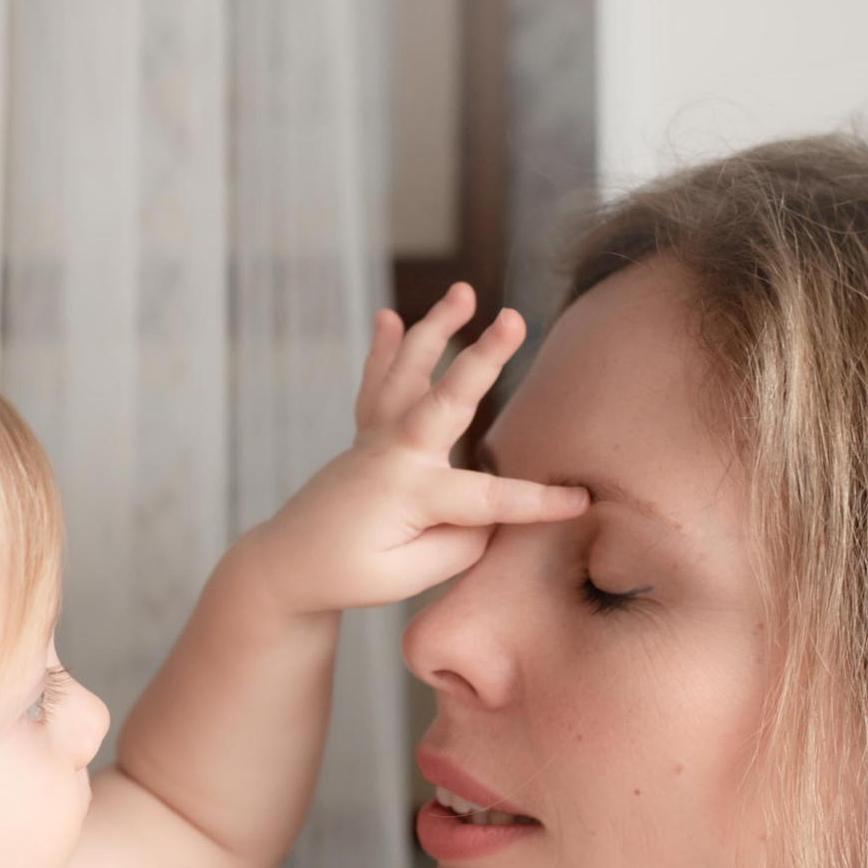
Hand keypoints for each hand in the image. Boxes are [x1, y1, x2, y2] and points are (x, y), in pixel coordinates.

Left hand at [239, 282, 586, 617]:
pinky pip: (376, 386)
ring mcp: (376, 439)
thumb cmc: (349, 576)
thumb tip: (488, 512)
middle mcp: (393, 455)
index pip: (487, 499)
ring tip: (464, 291)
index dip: (537, 502)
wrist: (286, 564)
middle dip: (482, 359)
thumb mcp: (407, 575)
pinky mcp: (367, 437)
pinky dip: (383, 351)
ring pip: (409, 375)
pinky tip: (388, 318)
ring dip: (436, 328)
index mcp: (408, 494)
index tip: (581, 501)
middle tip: (514, 319)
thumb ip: (457, 543)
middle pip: (444, 401)